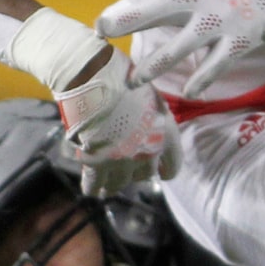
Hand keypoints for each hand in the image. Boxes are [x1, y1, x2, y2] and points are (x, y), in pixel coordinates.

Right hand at [54, 53, 181, 196]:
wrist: (95, 79)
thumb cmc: (124, 78)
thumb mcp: (151, 97)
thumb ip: (154, 118)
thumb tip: (150, 127)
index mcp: (166, 133)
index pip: (173, 166)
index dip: (165, 169)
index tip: (160, 170)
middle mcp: (148, 151)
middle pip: (145, 175)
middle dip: (136, 172)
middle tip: (126, 167)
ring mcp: (122, 160)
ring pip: (119, 184)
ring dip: (114, 183)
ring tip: (107, 184)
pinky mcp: (96, 163)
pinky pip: (94, 185)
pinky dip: (92, 187)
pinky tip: (91, 187)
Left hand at [94, 0, 264, 97]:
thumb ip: (174, 0)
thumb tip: (134, 16)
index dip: (125, 9)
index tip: (100, 24)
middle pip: (159, 9)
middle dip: (130, 21)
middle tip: (103, 34)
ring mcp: (222, 20)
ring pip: (183, 43)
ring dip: (158, 63)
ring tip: (135, 80)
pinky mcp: (241, 39)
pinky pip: (217, 63)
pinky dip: (202, 78)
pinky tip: (188, 92)